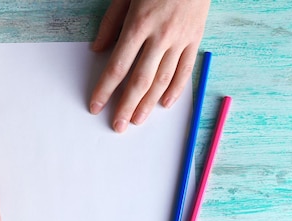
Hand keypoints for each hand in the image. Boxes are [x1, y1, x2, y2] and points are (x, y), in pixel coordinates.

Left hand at [90, 0, 209, 132]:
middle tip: (117, 126)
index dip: (105, 89)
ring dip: (149, 104)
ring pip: (163, 80)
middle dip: (126, 106)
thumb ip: (110, 23)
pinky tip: (165, 104)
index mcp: (138, 24)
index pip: (118, 66)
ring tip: (137, 121)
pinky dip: (176, 89)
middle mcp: (160, 36)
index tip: (96, 105)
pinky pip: (185, 70)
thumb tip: (96, 49)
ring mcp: (180, 39)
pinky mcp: (195, 39)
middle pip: (140, 80)